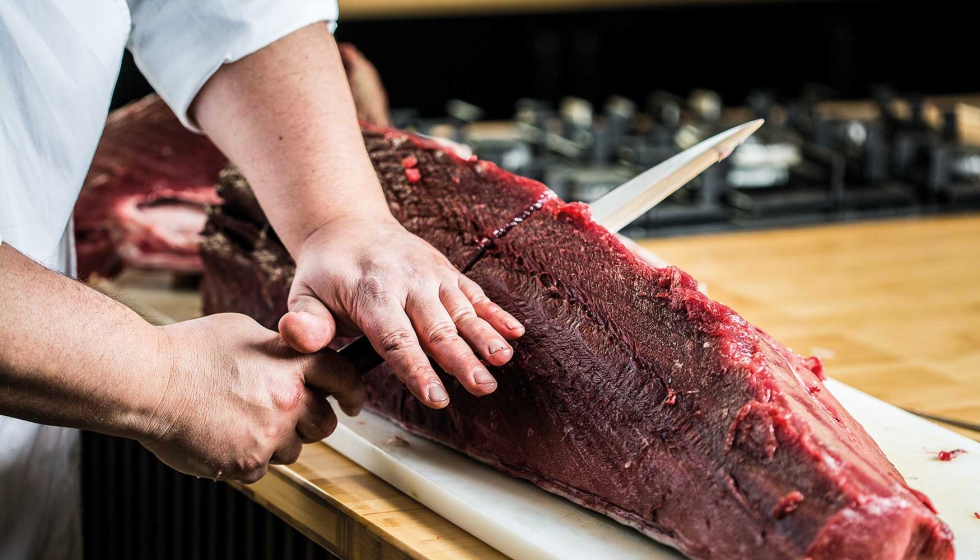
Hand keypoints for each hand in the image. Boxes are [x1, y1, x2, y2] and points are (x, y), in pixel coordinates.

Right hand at [139, 314, 363, 482]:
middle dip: (311, 420)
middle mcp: (289, 400)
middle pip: (325, 423)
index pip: (345, 378)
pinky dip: (247, 456)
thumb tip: (293, 357)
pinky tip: (223, 434)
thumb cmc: (188, 351)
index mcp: (294, 363)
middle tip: (284, 412)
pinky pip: (262, 467)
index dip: (352, 391)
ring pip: (294, 449)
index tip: (352, 401)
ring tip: (240, 419)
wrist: (146, 382)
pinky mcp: (246, 464)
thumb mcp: (245, 330)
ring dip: (277, 440)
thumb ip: (279, 348)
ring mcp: (269, 435)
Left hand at [278, 216, 524, 408]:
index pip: (396, 339)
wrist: (349, 226)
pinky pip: (474, 293)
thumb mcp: (304, 294)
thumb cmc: (326, 273)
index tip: (436, 396)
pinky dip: (496, 312)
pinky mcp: (447, 271)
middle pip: (437, 327)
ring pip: (461, 310)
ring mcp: (431, 274)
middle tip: (481, 387)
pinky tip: (515, 333)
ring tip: (502, 361)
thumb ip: (306, 322)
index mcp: (371, 293)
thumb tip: (298, 337)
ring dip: (485, 336)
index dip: (417, 369)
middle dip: (461, 359)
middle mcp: (407, 282)